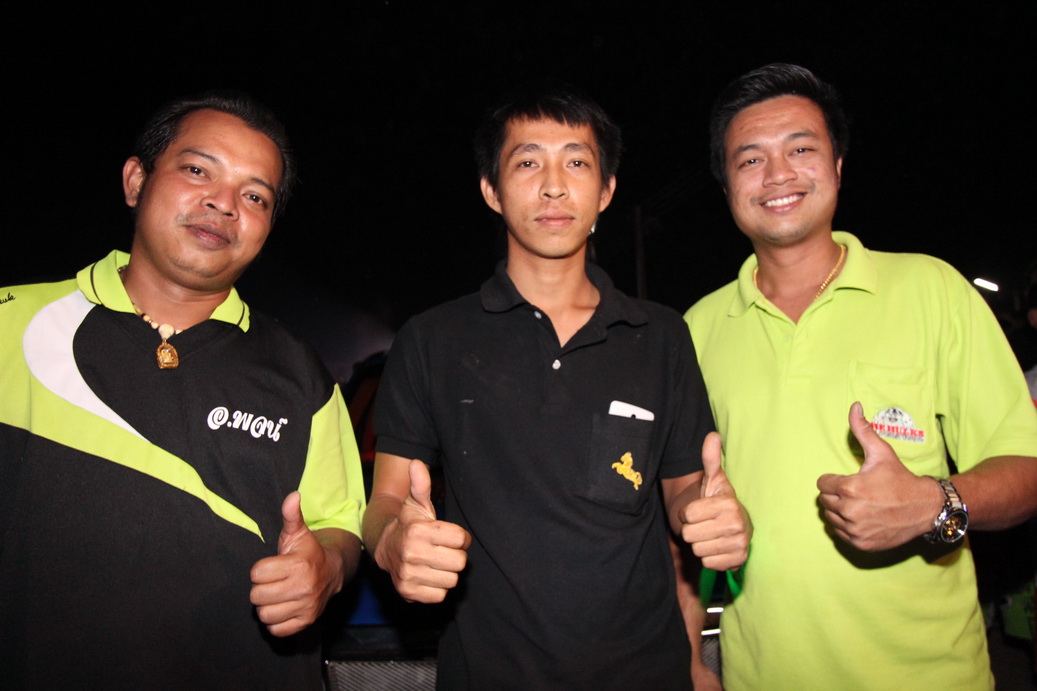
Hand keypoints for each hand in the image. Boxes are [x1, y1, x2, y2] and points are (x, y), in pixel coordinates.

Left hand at [250, 492, 341, 636]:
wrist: (333, 573)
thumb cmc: (307, 552)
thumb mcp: (298, 533)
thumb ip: (291, 515)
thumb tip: (292, 495)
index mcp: (298, 565)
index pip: (257, 574)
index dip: (260, 569)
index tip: (272, 566)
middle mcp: (304, 587)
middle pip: (257, 596)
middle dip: (261, 588)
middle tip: (273, 582)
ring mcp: (306, 607)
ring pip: (265, 615)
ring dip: (266, 606)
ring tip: (276, 595)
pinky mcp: (306, 622)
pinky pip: (276, 629)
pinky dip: (275, 621)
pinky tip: (282, 607)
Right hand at [374, 460, 470, 602]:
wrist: (385, 548)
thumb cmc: (409, 524)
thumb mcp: (415, 504)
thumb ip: (421, 485)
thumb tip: (416, 462)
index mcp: (417, 531)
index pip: (461, 539)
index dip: (459, 537)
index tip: (448, 536)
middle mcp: (411, 553)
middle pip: (460, 562)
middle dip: (454, 556)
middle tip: (442, 551)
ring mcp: (409, 575)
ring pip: (452, 580)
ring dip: (446, 572)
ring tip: (434, 563)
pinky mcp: (409, 593)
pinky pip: (441, 595)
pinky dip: (437, 588)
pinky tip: (428, 576)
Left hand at [679, 432, 751, 570]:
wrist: (734, 526)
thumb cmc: (718, 502)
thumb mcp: (713, 480)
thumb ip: (710, 459)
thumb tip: (712, 435)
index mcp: (728, 503)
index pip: (688, 515)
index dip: (688, 513)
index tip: (700, 509)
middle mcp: (737, 524)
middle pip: (690, 534)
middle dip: (693, 529)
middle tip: (705, 523)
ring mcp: (740, 544)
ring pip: (697, 550)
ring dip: (700, 544)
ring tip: (711, 534)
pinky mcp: (738, 561)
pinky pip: (708, 563)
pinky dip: (709, 558)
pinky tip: (718, 546)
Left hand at [816, 402, 942, 550]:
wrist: (925, 508)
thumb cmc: (900, 479)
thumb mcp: (882, 453)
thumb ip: (863, 430)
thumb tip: (854, 406)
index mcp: (850, 488)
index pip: (822, 484)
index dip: (834, 480)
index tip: (849, 480)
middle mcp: (850, 511)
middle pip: (825, 501)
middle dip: (836, 494)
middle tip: (856, 492)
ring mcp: (855, 530)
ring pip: (831, 518)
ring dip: (840, 511)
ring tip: (860, 504)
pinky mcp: (860, 543)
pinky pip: (840, 533)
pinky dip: (848, 527)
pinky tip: (864, 518)